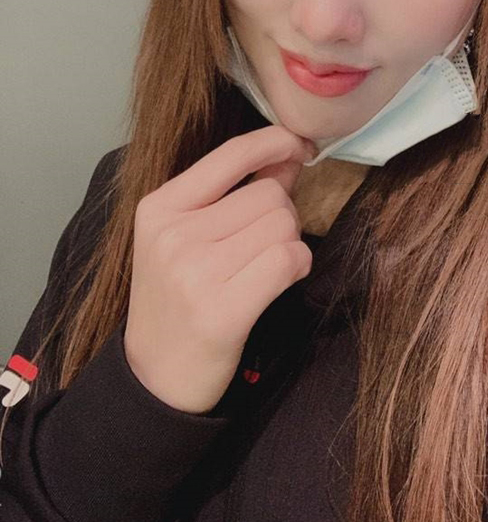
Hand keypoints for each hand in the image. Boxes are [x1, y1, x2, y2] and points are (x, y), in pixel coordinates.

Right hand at [123, 125, 315, 412]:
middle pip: (269, 193)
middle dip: (283, 212)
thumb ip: (233, 192)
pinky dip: (298, 265)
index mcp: (159, 207)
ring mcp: (195, 272)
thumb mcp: (183, 236)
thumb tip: (287, 155)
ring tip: (264, 267)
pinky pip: (288, 259)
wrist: (154, 378)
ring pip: (283, 224)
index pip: (230, 154)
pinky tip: (282, 279)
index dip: (274, 142)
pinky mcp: (223, 310)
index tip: (299, 145)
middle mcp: (174, 234)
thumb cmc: (176, 299)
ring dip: (289, 242)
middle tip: (263, 243)